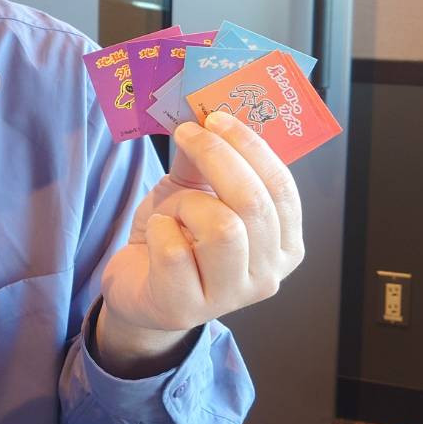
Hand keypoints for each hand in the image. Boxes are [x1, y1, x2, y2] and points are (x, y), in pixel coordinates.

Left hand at [95, 110, 303, 375]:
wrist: (138, 286)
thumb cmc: (176, 236)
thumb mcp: (192, 191)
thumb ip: (204, 159)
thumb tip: (206, 115)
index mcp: (284, 243)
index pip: (281, 188)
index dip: (251, 147)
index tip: (217, 117)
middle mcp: (268, 275)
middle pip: (252, 204)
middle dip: (217, 157)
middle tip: (186, 133)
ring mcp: (230, 298)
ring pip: (222, 229)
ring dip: (187, 205)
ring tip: (173, 210)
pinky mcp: (186, 308)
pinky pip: (174, 251)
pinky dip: (158, 231)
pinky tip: (156, 236)